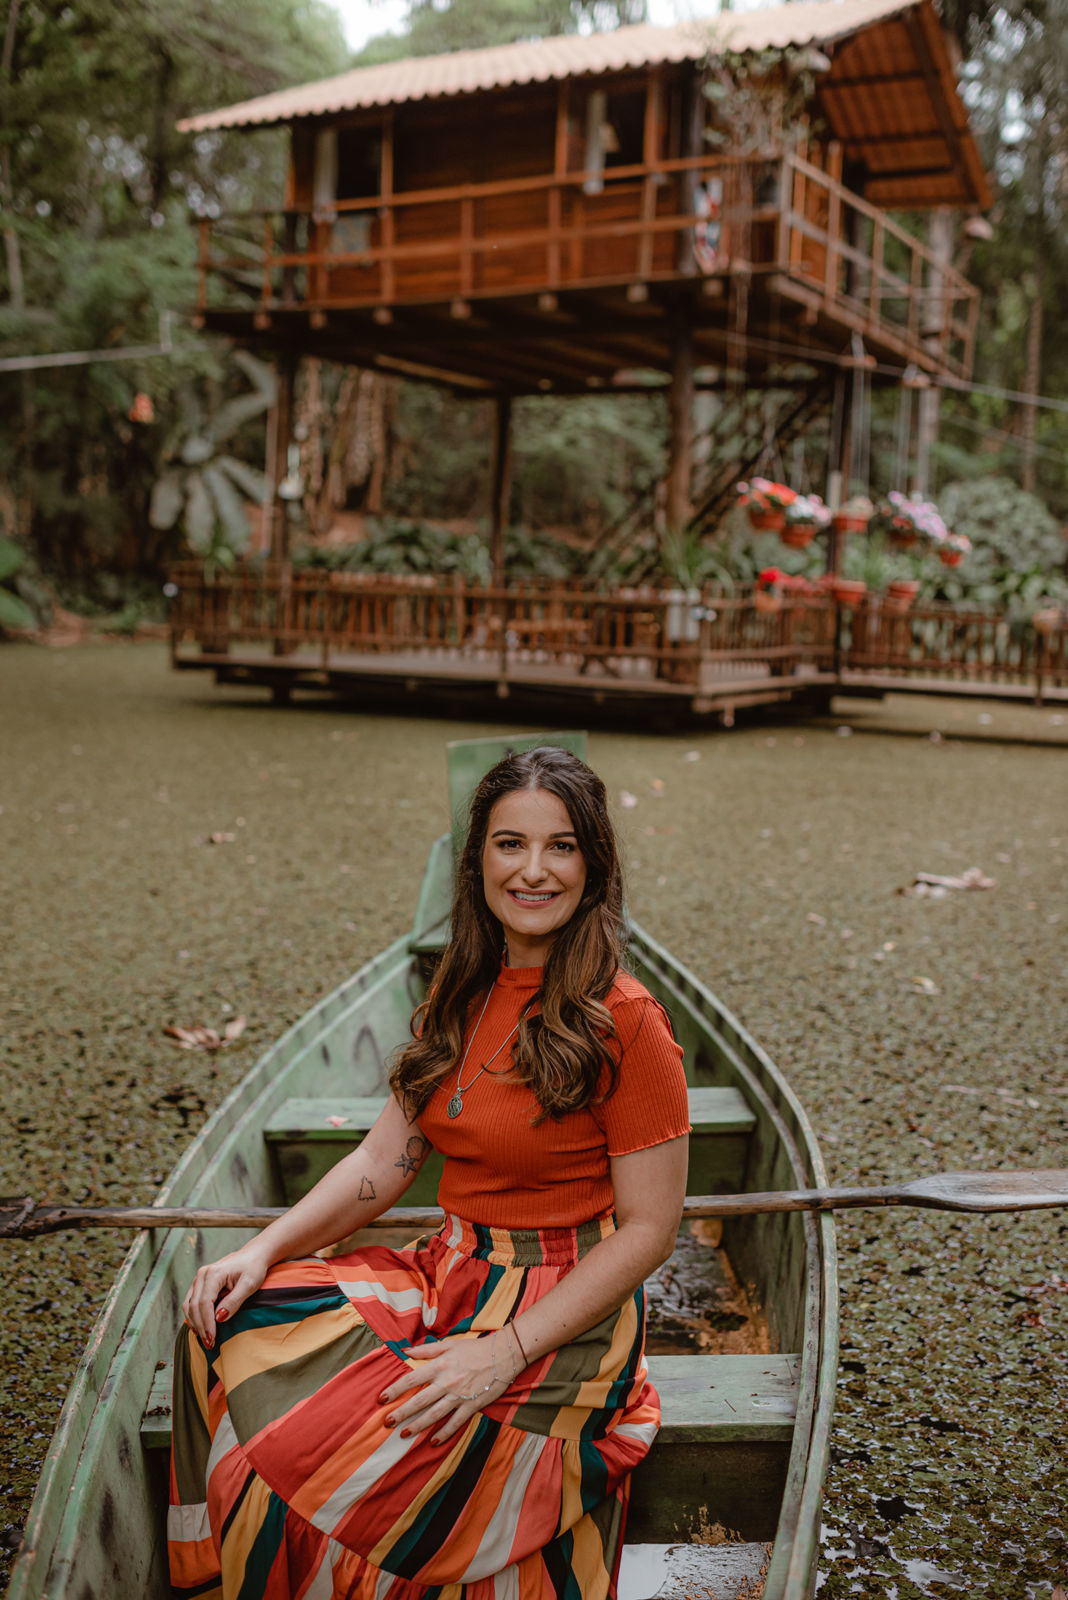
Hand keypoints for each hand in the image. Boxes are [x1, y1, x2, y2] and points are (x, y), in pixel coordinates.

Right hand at [182, 1241, 270, 1346]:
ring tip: (205, 1339)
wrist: (253, 1255)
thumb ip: (234, 1301)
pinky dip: (194, 1316)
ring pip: (188, 1305)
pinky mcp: (199, 1283)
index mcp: (213, 1273)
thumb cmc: (253, 1268)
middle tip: (209, 1344)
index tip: (212, 1339)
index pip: (204, 1303)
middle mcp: (202, 1275)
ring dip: (195, 1323)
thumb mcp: (250, 1284)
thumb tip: (219, 1318)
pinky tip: (201, 1328)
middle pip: (194, 1306)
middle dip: (200, 1327)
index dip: (207, 1323)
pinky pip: (190, 1302)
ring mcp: (199, 1278)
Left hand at [378, 1328, 523, 1445]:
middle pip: (420, 1400)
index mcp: (440, 1366)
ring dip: (418, 1425)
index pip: (412, 1379)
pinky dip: (444, 1433)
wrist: (502, 1355)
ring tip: (404, 1434)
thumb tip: (406, 1351)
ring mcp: (460, 1396)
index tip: (381, 1398)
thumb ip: (427, 1350)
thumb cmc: (474, 1348)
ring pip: (434, 1414)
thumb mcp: (449, 1344)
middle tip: (387, 1422)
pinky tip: (433, 1441)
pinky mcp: (472, 1406)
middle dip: (402, 1413)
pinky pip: (455, 1422)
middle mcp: (447, 1382)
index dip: (395, 1389)